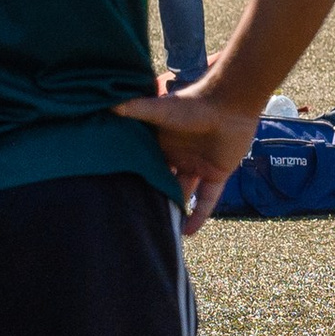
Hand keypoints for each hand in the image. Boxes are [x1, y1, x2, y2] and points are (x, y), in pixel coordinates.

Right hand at [115, 86, 261, 233]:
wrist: (229, 103)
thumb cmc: (192, 104)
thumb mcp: (159, 109)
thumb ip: (134, 109)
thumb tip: (105, 105)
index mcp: (162, 143)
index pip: (146, 165)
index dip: (134, 178)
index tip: (116, 196)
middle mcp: (178, 156)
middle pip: (163, 181)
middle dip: (153, 197)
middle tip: (134, 219)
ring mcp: (198, 166)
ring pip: (183, 193)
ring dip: (175, 210)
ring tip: (158, 231)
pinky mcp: (217, 174)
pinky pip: (207, 199)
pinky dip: (200, 215)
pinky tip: (187, 232)